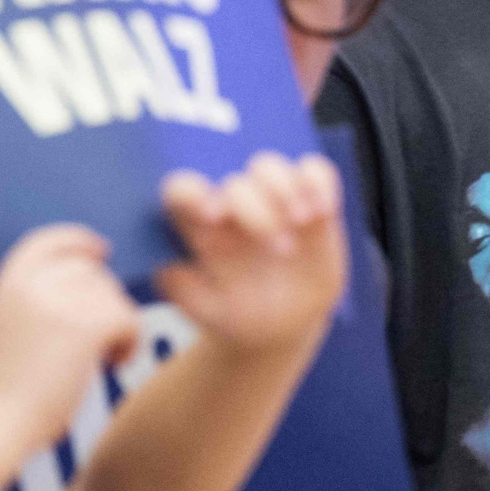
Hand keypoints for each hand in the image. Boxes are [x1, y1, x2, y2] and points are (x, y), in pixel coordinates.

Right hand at [0, 224, 139, 440]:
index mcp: (8, 279)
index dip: (81, 241)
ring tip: (104, 358)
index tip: (102, 252)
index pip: (52, 239)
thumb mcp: (4, 324)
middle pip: (94, 272)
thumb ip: (35, 297)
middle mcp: (33, 281)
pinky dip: (131, 342)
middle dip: (105, 303)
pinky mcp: (86, 325)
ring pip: (114, 296)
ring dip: (119, 325)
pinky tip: (116, 364)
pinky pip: (129, 318)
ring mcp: (59, 300)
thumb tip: (85, 279)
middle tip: (101, 342)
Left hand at [154, 153, 345, 358]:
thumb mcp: (210, 315)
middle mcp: (233, 205)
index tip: (208, 216)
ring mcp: (271, 198)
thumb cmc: (238, 316)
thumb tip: (165, 269)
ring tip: (301, 221)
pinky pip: (314, 169)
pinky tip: (323, 211)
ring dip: (285, 188)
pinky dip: (319, 181)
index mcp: (201, 227)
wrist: (285, 325)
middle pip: (235, 183)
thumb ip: (184, 294)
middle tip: (279, 250)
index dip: (191, 194)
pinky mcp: (308, 197)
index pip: (183, 191)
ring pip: (269, 166)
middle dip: (256, 210)